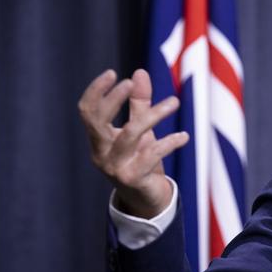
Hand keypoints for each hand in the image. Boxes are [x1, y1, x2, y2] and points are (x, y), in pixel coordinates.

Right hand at [78, 68, 188, 217]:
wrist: (148, 199)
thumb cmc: (142, 160)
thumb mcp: (141, 130)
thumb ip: (139, 103)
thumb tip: (139, 72)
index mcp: (98, 140)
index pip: (87, 112)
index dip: (96, 91)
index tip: (113, 73)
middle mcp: (101, 153)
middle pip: (99, 121)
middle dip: (114, 99)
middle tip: (131, 83)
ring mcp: (115, 168)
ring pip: (131, 133)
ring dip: (154, 114)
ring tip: (175, 102)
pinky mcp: (133, 179)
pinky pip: (152, 154)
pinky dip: (170, 142)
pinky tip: (184, 136)